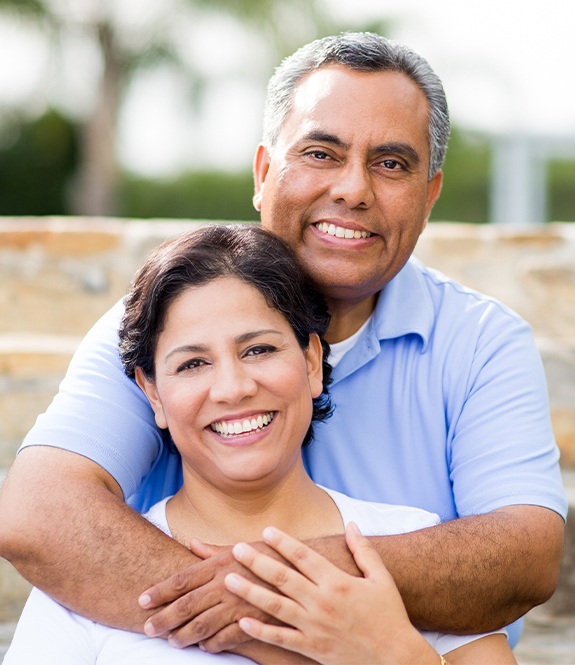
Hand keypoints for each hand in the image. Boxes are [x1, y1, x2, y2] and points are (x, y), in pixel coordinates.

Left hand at [138, 540, 281, 650]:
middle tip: (147, 628)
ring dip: (184, 635)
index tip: (142, 600)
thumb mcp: (241, 548)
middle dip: (164, 618)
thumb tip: (192, 543)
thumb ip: (213, 551)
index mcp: (221, 563)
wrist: (307, 569)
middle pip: (187, 604)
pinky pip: (227, 638)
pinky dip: (213, 645)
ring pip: (203, 625)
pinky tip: (204, 647)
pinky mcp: (255, 620)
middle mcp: (227, 583)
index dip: (160, 591)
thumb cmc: (272, 555)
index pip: (183, 579)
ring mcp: (240, 603)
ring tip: (171, 642)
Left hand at [225, 523, 437, 664]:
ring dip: (250, 592)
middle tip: (236, 549)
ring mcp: (315, 627)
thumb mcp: (381, 578)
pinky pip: (281, 639)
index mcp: (338, 582)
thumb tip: (351, 523)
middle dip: (257, 561)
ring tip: (228, 580)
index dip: (283, 542)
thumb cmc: (390, 615)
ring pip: (275, 606)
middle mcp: (322, 603)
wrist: (396, 659)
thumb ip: (363, 550)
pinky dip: (260, 631)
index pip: (304, 556)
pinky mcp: (312, 648)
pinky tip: (242, 622)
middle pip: (283, 578)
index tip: (266, 530)